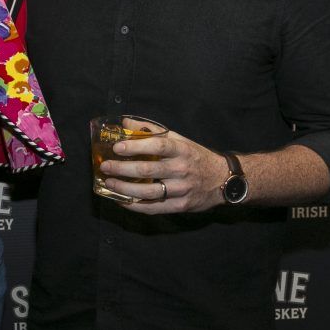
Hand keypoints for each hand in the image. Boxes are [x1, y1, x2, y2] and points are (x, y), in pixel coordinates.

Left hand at [99, 130, 228, 213]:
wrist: (223, 180)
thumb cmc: (195, 157)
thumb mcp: (179, 140)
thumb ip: (152, 131)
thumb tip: (125, 122)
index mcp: (182, 150)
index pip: (157, 146)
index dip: (135, 146)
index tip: (117, 147)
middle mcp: (182, 169)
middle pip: (148, 170)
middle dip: (122, 168)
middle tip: (106, 166)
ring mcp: (182, 189)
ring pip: (148, 191)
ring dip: (125, 188)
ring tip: (109, 183)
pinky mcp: (180, 206)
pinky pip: (154, 207)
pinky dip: (135, 205)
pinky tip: (122, 200)